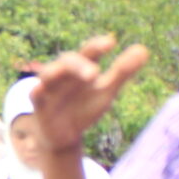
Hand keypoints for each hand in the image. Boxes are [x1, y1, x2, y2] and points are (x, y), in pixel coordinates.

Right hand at [30, 35, 149, 154]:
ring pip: (49, 73)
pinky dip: (38, 90)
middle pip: (69, 60)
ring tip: (77, 79)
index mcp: (81, 67)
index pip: (89, 52)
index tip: (111, 42)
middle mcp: (64, 73)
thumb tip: (144, 49)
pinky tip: (41, 89)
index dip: (97, 46)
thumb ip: (122, 71)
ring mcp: (49, 87)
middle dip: (81, 64)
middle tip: (96, 73)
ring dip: (60, 73)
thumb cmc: (84, 107)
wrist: (64, 135)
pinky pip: (35, 94)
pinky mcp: (39, 103)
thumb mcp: (106, 90)